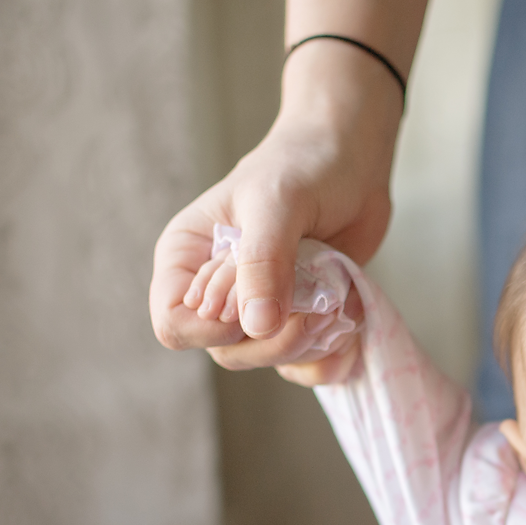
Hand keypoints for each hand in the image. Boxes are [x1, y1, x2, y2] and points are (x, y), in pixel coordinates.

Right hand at [150, 46, 398, 369]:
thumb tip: (255, 326)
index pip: (173, 324)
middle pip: (224, 353)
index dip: (212, 330)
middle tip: (315, 309)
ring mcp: (257, 307)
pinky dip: (325, 359)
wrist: (352, 160)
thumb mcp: (277, 203)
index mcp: (187, 258)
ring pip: (265, 360)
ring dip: (306, 347)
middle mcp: (214, 290)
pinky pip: (300, 364)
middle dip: (273, 341)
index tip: (255, 303)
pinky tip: (345, 336)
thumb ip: (263, 261)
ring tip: (335, 306)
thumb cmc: (303, 165)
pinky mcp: (295, 317)